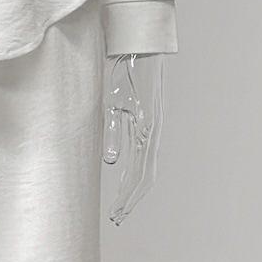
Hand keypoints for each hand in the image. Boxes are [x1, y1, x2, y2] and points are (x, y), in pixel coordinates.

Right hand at [104, 52, 163, 225]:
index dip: (131, 191)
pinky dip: (132, 165)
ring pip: (144, 166)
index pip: (140, 169)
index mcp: (144, 131)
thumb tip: (110, 162)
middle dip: (131, 198)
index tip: (120, 210)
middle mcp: (151, 132)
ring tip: (120, 209)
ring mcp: (151, 125)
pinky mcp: (146, 115)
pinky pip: (140, 146)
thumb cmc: (125, 72)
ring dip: (132, 190)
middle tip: (118, 217)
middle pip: (144, 174)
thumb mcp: (115, 107)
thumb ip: (113, 133)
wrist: (137, 44)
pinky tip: (120, 178)